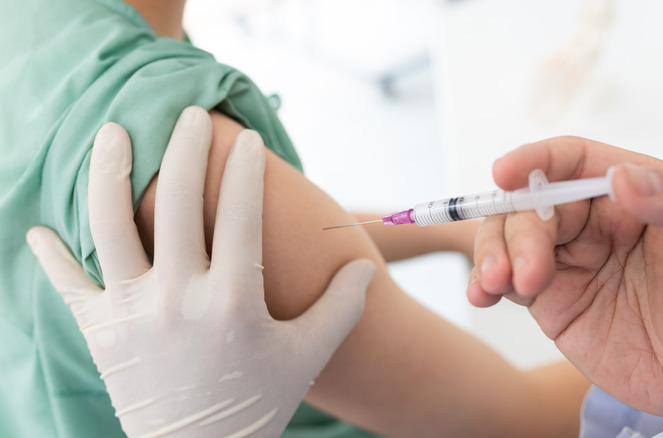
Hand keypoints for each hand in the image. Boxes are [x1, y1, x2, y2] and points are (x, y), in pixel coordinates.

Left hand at [27, 106, 375, 436]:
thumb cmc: (258, 404)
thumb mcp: (308, 357)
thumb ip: (341, 308)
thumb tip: (364, 268)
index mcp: (233, 302)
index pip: (240, 217)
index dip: (244, 172)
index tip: (245, 138)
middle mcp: (178, 299)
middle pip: (177, 206)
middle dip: (183, 150)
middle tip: (188, 114)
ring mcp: (133, 314)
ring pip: (111, 228)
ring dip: (109, 174)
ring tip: (113, 133)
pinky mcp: (101, 334)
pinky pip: (69, 287)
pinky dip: (52, 257)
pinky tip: (39, 230)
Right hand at [467, 136, 662, 418]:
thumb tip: (625, 177)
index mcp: (633, 193)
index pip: (572, 159)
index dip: (535, 159)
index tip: (506, 172)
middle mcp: (592, 220)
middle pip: (531, 202)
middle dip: (517, 230)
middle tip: (527, 274)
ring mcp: (565, 257)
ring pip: (507, 235)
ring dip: (492, 253)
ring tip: (497, 285)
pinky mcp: (547, 295)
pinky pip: (503, 277)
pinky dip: (482, 281)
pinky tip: (481, 295)